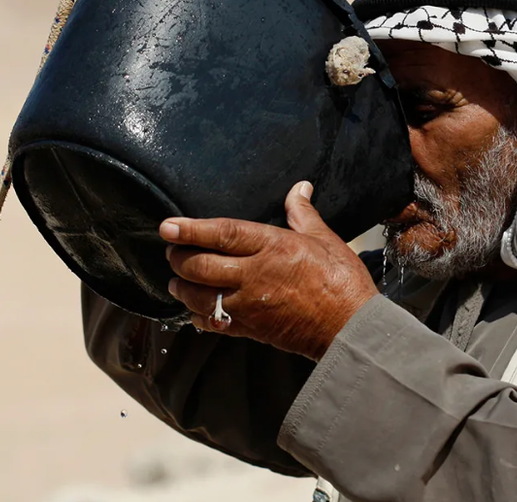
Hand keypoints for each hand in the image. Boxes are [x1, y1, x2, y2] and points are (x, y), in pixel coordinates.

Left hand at [161, 181, 378, 360]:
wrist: (350, 328)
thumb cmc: (342, 281)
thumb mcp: (324, 239)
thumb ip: (303, 213)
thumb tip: (300, 188)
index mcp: (272, 247)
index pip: (222, 234)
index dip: (190, 230)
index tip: (167, 227)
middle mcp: (254, 275)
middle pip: (199, 266)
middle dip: (178, 258)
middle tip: (173, 251)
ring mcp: (249, 305)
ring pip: (198, 296)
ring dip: (182, 287)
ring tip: (178, 279)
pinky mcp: (250, 329)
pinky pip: (211, 322)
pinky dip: (197, 315)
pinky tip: (196, 307)